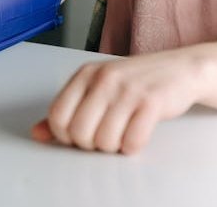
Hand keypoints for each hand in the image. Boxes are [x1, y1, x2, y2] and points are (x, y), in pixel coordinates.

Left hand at [31, 43, 216, 153]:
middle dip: (88, 144)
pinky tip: (135, 135)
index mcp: (84, 75)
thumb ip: (66, 110)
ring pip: (104, 140)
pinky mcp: (152, 102)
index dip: (64, 135)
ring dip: (112, 147)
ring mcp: (128, 90)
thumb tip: (38, 134)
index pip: (57, 115)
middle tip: (102, 137)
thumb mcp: (95, 88)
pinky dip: (132, 147)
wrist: (179, 69)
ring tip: (120, 134)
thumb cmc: (133, 82)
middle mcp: (103, 80)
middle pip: (78, 132)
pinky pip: (132, 141)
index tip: (77, 136)